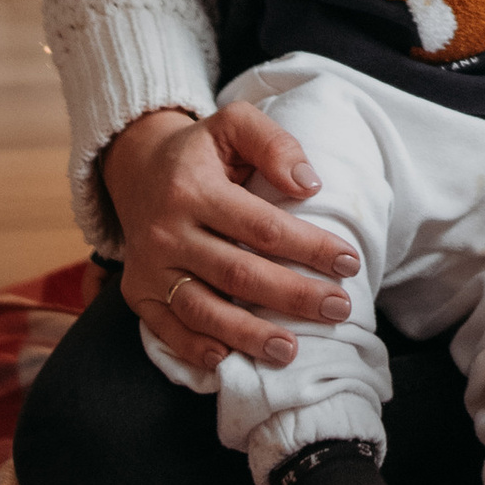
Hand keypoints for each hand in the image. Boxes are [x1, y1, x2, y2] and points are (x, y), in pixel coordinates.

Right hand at [100, 100, 359, 369]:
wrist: (136, 169)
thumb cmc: (199, 152)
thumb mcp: (233, 125)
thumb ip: (273, 144)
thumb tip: (308, 184)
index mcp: (193, 188)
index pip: (262, 227)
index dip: (310, 247)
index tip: (349, 262)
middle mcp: (167, 231)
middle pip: (239, 273)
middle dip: (294, 296)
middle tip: (338, 309)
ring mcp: (149, 266)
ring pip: (202, 309)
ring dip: (248, 334)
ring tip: (291, 349)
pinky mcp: (137, 292)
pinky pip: (165, 329)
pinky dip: (194, 348)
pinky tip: (226, 359)